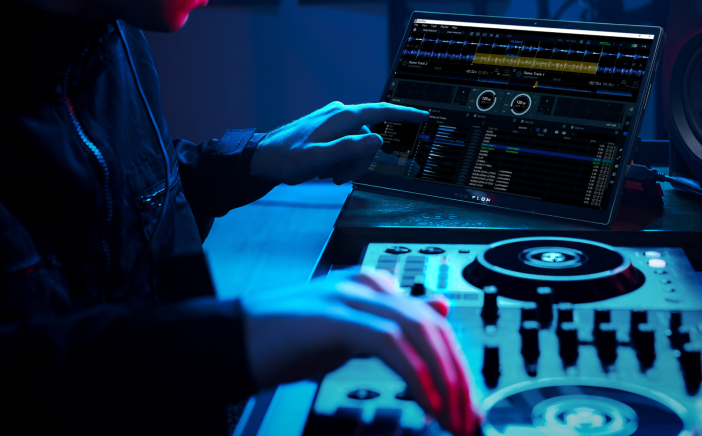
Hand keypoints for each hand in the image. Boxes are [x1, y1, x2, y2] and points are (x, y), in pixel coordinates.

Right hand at [242, 270, 477, 435]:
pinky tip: (425, 401)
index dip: (458, 365)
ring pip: (420, 332)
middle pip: (435, 327)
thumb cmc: (288, 341)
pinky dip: (415, 374)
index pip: (435, 321)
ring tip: (450, 415)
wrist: (234, 341)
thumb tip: (439, 307)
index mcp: (376, 286)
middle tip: (467, 418)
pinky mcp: (336, 317)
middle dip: (458, 376)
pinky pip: (390, 344)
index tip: (466, 404)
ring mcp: (353, 297)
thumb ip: (393, 322)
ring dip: (443, 379)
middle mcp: (370, 285)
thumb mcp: (351, 332)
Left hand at [251, 102, 428, 184]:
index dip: (404, 114)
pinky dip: (339, 160)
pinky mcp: (326, 130)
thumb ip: (347, 149)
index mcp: (341, 117)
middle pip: (368, 138)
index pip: (380, 111)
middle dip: (360, 161)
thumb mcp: (317, 159)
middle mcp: (339, 115)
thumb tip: (377, 140)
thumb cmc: (286, 159)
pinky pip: (345, 146)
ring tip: (328, 176)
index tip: (423, 116)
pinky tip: (323, 170)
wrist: (262, 159)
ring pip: (357, 145)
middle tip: (340, 178)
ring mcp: (332, 122)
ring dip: (348, 164)